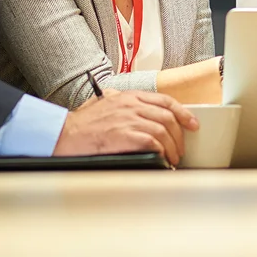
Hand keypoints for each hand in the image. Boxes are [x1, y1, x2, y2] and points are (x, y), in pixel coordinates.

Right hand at [53, 89, 197, 165]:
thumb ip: (120, 101)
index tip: (192, 123)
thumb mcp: (103, 103)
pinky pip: (152, 142)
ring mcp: (128, 120)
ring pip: (163, 131)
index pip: (165, 101)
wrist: (64, 134)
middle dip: (179, 136)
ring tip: (172, 158)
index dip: (183, 112)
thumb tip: (134, 107)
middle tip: (180, 149)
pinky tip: (161, 159)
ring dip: (172, 147)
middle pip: (168, 117)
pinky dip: (161, 152)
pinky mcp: (124, 135)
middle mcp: (131, 105)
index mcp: (129, 96)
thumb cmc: (82, 123)